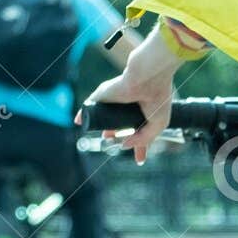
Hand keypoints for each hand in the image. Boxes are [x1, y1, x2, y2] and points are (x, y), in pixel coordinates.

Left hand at [83, 27, 179, 164]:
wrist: (147, 77)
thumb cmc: (157, 98)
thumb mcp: (157, 125)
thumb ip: (143, 140)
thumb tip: (123, 145)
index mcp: (144, 113)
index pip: (140, 133)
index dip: (139, 147)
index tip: (139, 160)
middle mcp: (129, 107)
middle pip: (121, 125)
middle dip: (118, 136)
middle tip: (116, 145)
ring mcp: (116, 101)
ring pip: (107, 117)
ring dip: (104, 127)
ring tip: (105, 137)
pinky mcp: (103, 96)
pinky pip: (90, 106)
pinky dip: (84, 114)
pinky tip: (80, 121)